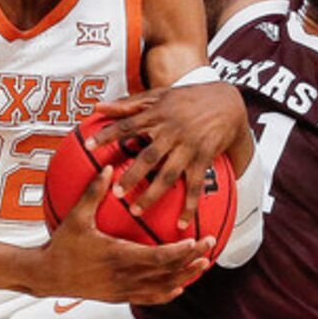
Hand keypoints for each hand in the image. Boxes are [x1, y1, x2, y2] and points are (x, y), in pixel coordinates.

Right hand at [35, 170, 212, 303]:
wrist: (46, 276)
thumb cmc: (61, 246)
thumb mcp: (76, 217)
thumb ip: (93, 192)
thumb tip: (107, 168)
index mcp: (118, 256)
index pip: (158, 257)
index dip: (180, 251)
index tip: (195, 241)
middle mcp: (125, 276)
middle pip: (168, 272)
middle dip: (191, 260)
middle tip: (210, 246)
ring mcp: (123, 290)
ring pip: (162, 288)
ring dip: (185, 277)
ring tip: (203, 265)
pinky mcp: (119, 297)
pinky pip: (149, 298)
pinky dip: (167, 293)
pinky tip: (179, 287)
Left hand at [91, 81, 247, 220]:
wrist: (228, 102)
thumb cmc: (188, 98)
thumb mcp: (158, 95)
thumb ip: (127, 103)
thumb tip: (98, 107)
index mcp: (157, 115)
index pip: (128, 125)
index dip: (108, 135)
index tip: (89, 146)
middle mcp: (172, 131)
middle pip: (148, 157)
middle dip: (132, 176)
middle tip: (116, 193)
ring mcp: (188, 146)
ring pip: (168, 175)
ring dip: (152, 195)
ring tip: (136, 211)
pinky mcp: (203, 158)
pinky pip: (195, 185)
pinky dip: (189, 206)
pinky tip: (181, 223)